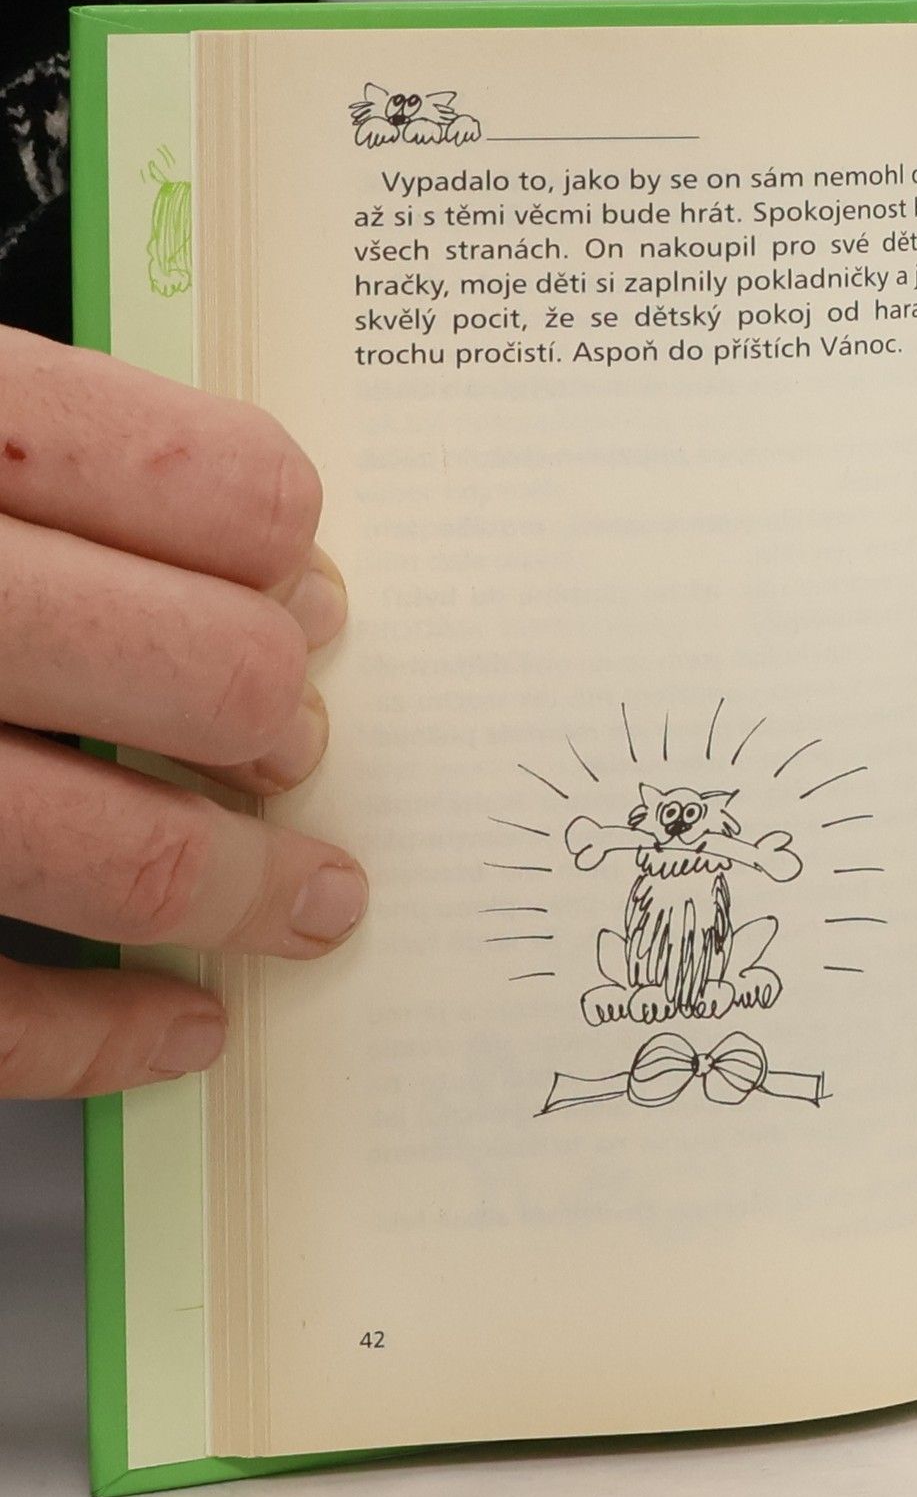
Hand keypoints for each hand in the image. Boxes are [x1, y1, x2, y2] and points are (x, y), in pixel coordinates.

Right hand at [0, 326, 363, 1097]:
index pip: (218, 486)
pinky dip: (111, 1039)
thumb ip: (53, 457)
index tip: (302, 598)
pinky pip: (2, 1016)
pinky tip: (175, 1025)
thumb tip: (273, 568)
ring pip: (132, 860)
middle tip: (287, 740)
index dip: (287, 555)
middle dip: (278, 722)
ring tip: (305, 899)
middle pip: (212, 672)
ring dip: (250, 891)